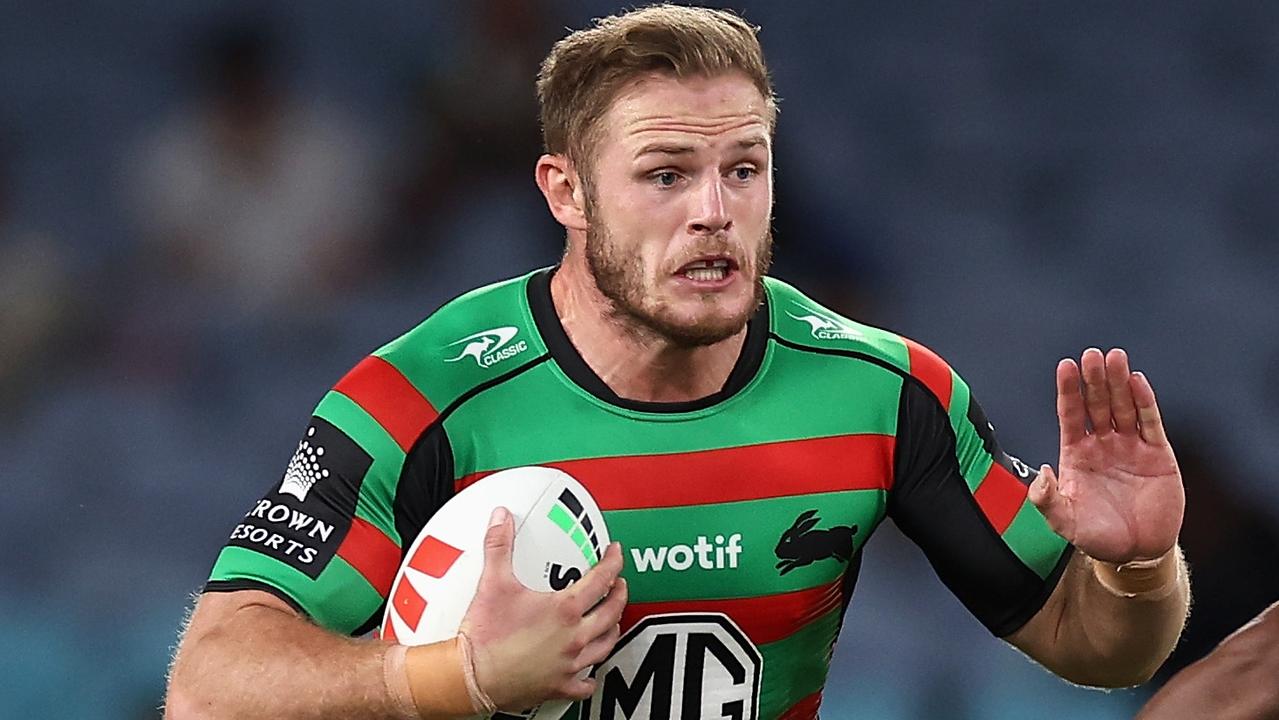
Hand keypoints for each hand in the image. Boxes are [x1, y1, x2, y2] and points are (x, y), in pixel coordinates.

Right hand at [458, 507, 626, 710]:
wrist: (471, 677)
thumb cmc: (484, 638)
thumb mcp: (492, 583)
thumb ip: (499, 546)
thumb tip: (502, 522)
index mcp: (563, 610)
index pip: (601, 579)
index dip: (612, 562)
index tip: (614, 555)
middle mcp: (573, 637)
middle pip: (611, 612)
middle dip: (619, 594)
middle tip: (618, 584)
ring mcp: (568, 663)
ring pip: (605, 645)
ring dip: (612, 629)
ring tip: (612, 620)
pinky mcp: (559, 685)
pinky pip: (585, 683)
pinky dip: (590, 676)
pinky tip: (589, 672)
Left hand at [1029, 348, 1183, 562]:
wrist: (1136, 553)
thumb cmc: (1096, 536)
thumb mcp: (1065, 522)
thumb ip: (1047, 500)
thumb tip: (1042, 471)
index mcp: (1076, 454)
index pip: (1070, 414)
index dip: (1069, 390)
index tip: (1066, 365)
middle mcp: (1102, 445)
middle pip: (1097, 403)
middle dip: (1094, 379)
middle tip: (1092, 354)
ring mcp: (1130, 447)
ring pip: (1123, 407)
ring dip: (1119, 382)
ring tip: (1115, 357)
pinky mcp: (1157, 455)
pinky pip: (1150, 423)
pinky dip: (1145, 402)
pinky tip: (1138, 382)